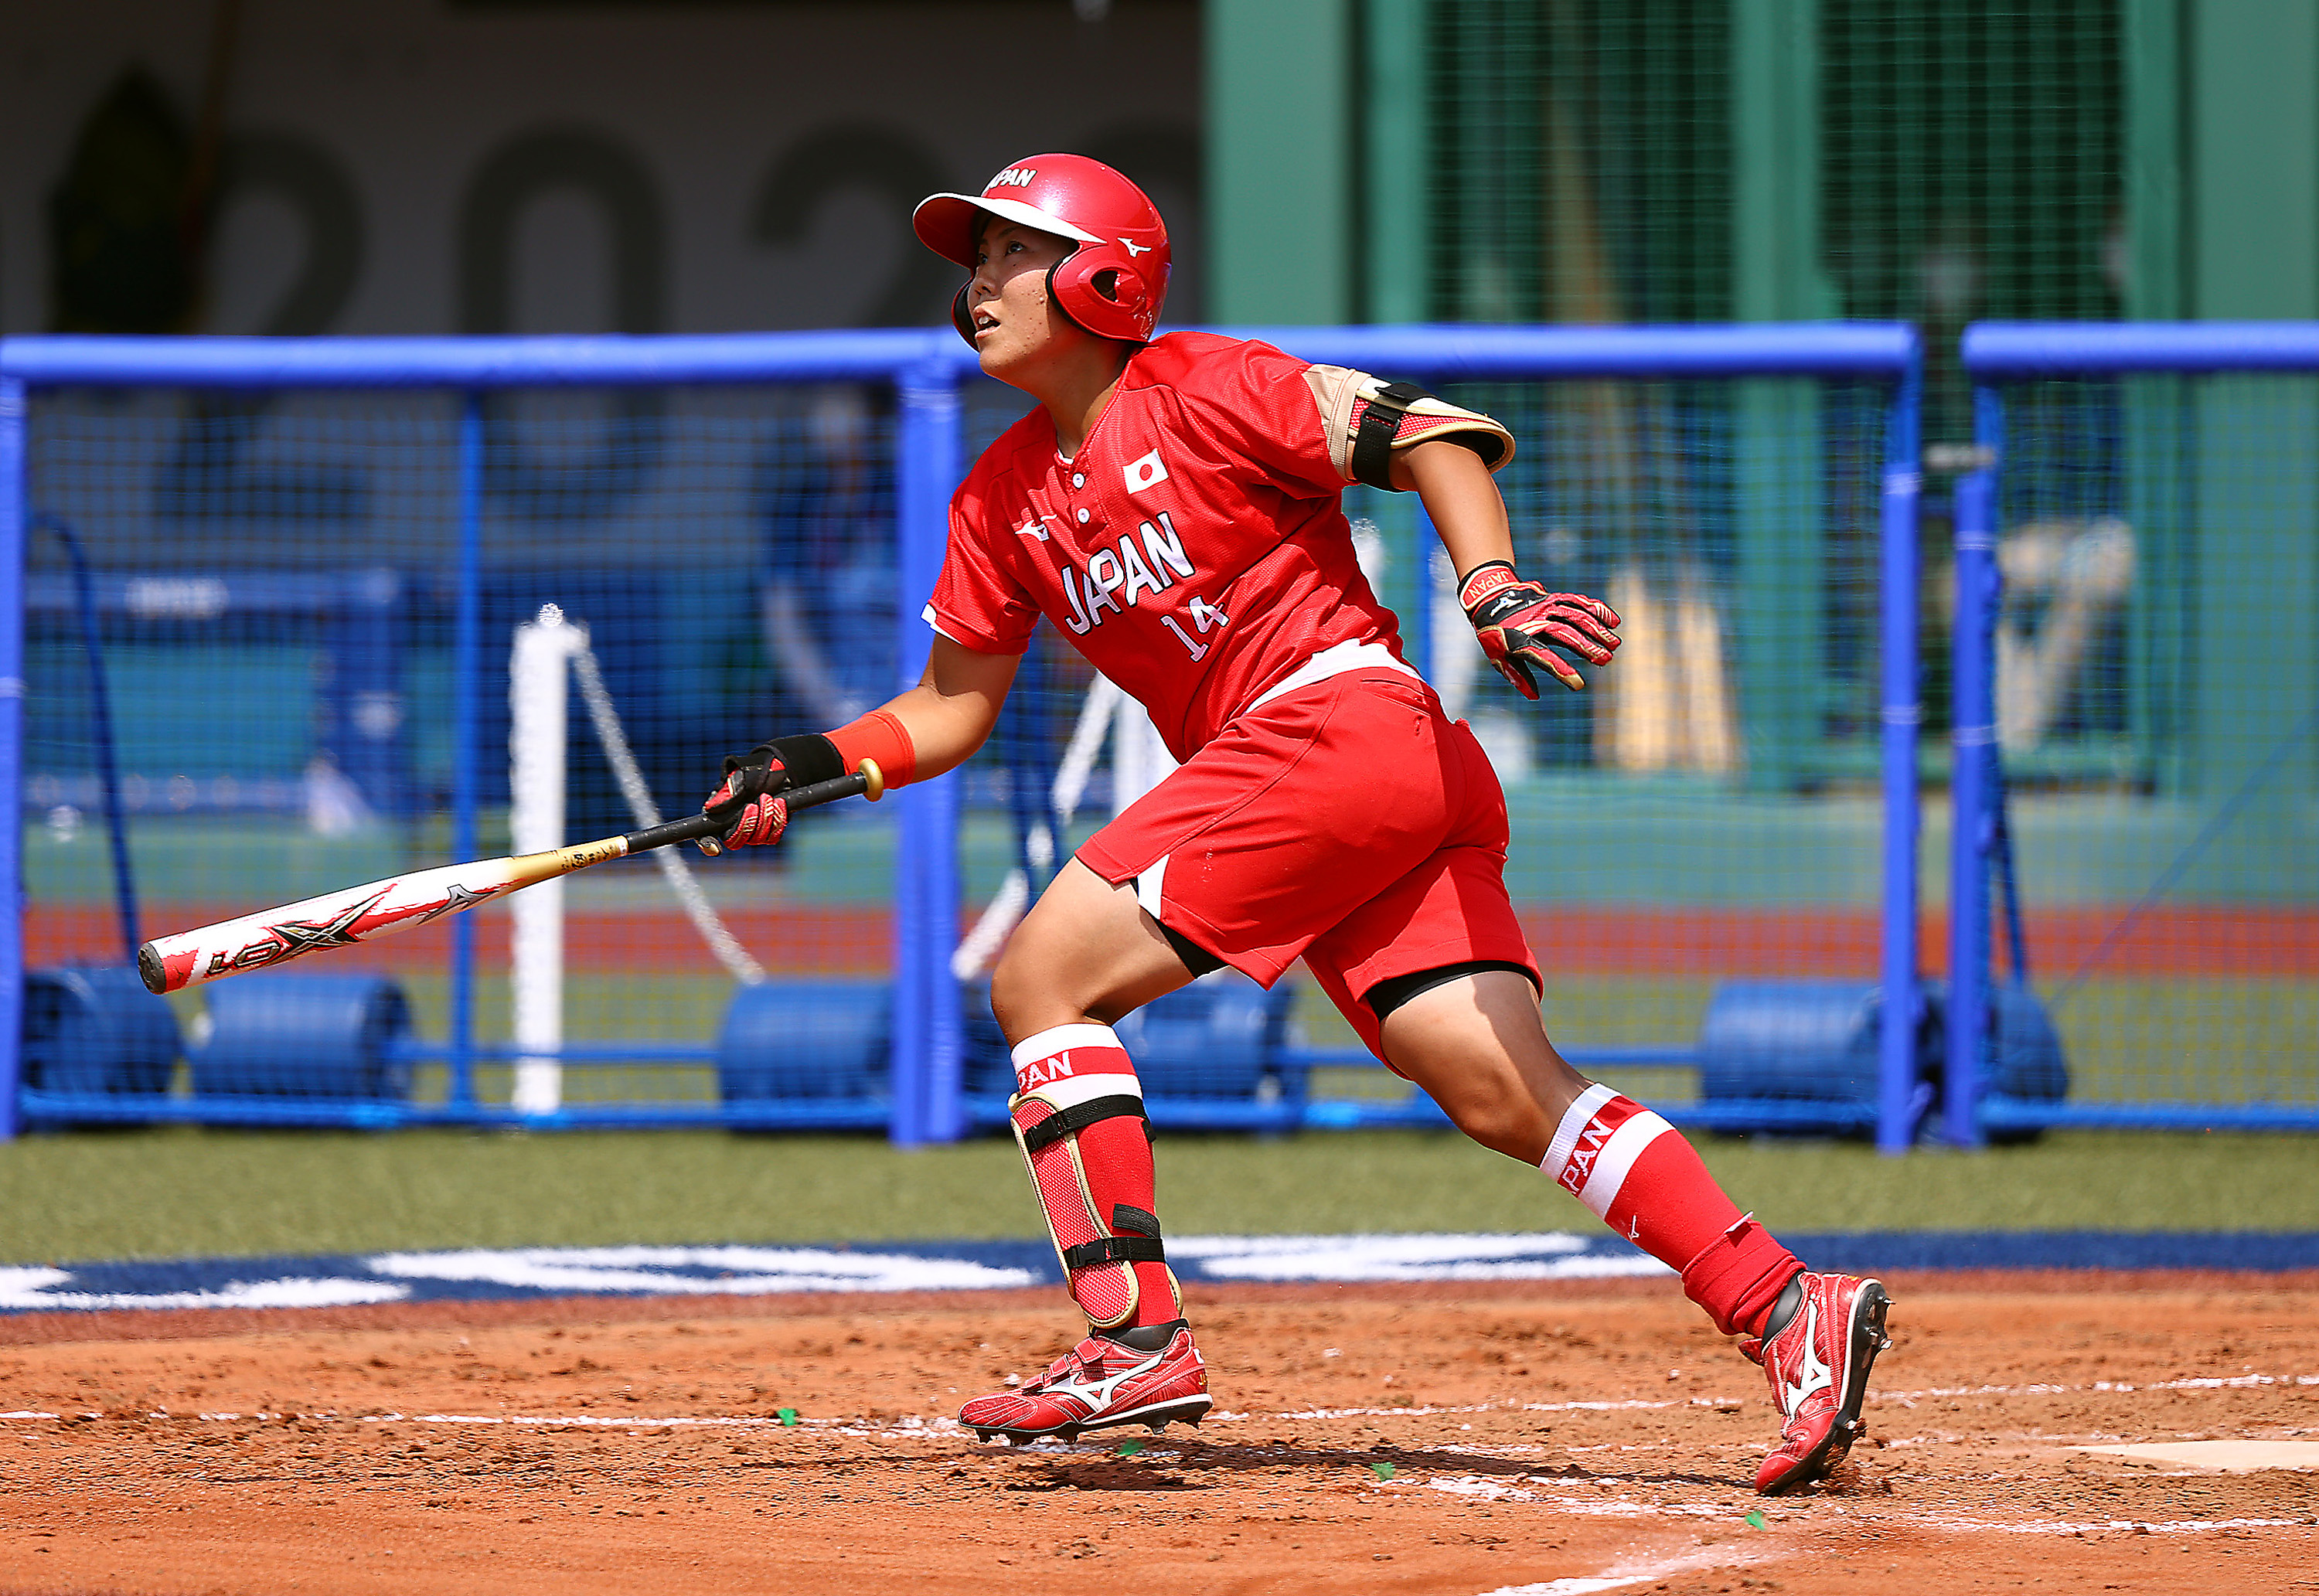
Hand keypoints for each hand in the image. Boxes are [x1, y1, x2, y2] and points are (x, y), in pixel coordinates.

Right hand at [698, 733, 844, 853]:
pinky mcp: (768, 832)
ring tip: (769, 797)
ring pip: (756, 839)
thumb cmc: (754, 771)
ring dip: (766, 818)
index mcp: (719, 812)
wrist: (778, 771)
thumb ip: (728, 792)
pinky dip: (777, 821)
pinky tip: (778, 804)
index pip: (705, 835)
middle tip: (756, 802)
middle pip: (735, 841)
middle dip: (748, 823)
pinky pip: (772, 837)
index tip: (715, 849)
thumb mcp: (741, 777)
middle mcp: (732, 824)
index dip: (707, 844)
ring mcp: (751, 831)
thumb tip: (710, 808)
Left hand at [1459, 561, 1621, 697]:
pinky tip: (1613, 621)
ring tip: (1615, 643)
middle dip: (1587, 646)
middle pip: (1565, 634)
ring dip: (1597, 629)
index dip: (1561, 670)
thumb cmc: (1495, 634)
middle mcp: (1534, 622)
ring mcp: (1545, 608)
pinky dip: (1596, 610)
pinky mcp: (1554, 598)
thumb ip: (1518, 676)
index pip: (1543, 657)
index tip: (1578, 684)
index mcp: (1519, 640)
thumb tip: (1535, 697)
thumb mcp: (1498, 657)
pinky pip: (1577, 602)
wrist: (1490, 598)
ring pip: (1575, 616)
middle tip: (1607, 659)